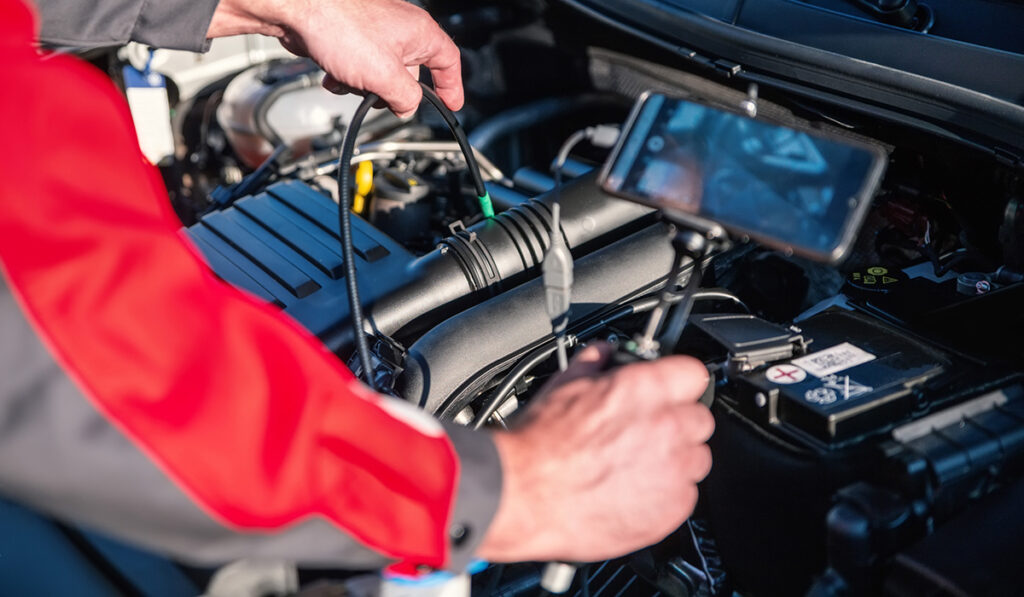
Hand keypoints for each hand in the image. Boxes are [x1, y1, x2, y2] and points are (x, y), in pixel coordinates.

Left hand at [207, 0, 462, 117]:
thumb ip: (406, 98)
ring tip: (349, 81)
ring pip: (380, 74)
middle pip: (410, 74)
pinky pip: (357, 67)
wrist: (298, 8)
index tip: (451, 104)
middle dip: (392, 93)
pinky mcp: (350, 38)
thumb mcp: (386, 76)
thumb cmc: (340, 26)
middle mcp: (399, 29)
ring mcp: (374, 33)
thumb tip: (408, 108)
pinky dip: (346, 77)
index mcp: (419, 32)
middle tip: (382, 100)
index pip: (449, 62)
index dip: (451, 86)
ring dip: (364, 87)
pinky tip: (333, 75)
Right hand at [477, 343, 714, 562]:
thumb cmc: (541, 445)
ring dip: (676, 459)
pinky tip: (635, 490)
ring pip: (697, 458)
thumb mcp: (564, 384)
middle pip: (700, 419)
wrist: (527, 494)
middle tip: (647, 432)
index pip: (693, 374)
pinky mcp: (672, 508)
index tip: (670, 391)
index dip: (678, 383)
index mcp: (645, 389)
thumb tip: (603, 354)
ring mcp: (674, 470)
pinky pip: (686, 495)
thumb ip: (595, 363)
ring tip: (639, 465)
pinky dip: (667, 494)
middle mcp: (668, 426)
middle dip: (677, 423)